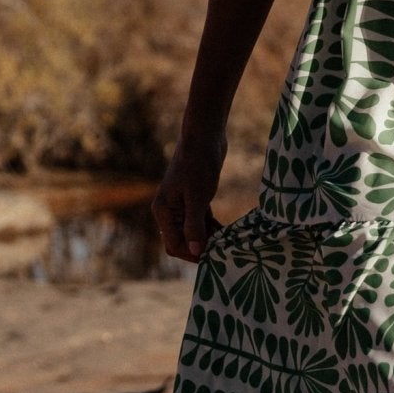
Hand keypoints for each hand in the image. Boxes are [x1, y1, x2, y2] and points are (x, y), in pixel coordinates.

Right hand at [152, 131, 225, 259]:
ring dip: (210, 238)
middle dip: (202, 247)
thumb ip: (195, 225)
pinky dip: (213, 228)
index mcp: (163, 211)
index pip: (174, 245)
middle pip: (183, 241)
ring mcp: (182, 205)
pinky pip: (202, 221)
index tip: (215, 257)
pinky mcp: (195, 199)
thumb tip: (196, 252)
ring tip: (230, 243)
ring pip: (194, 232)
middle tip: (226, 251)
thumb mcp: (198, 197)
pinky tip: (229, 232)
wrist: (204, 136)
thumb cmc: (199, 164)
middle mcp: (169, 211)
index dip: (192, 254)